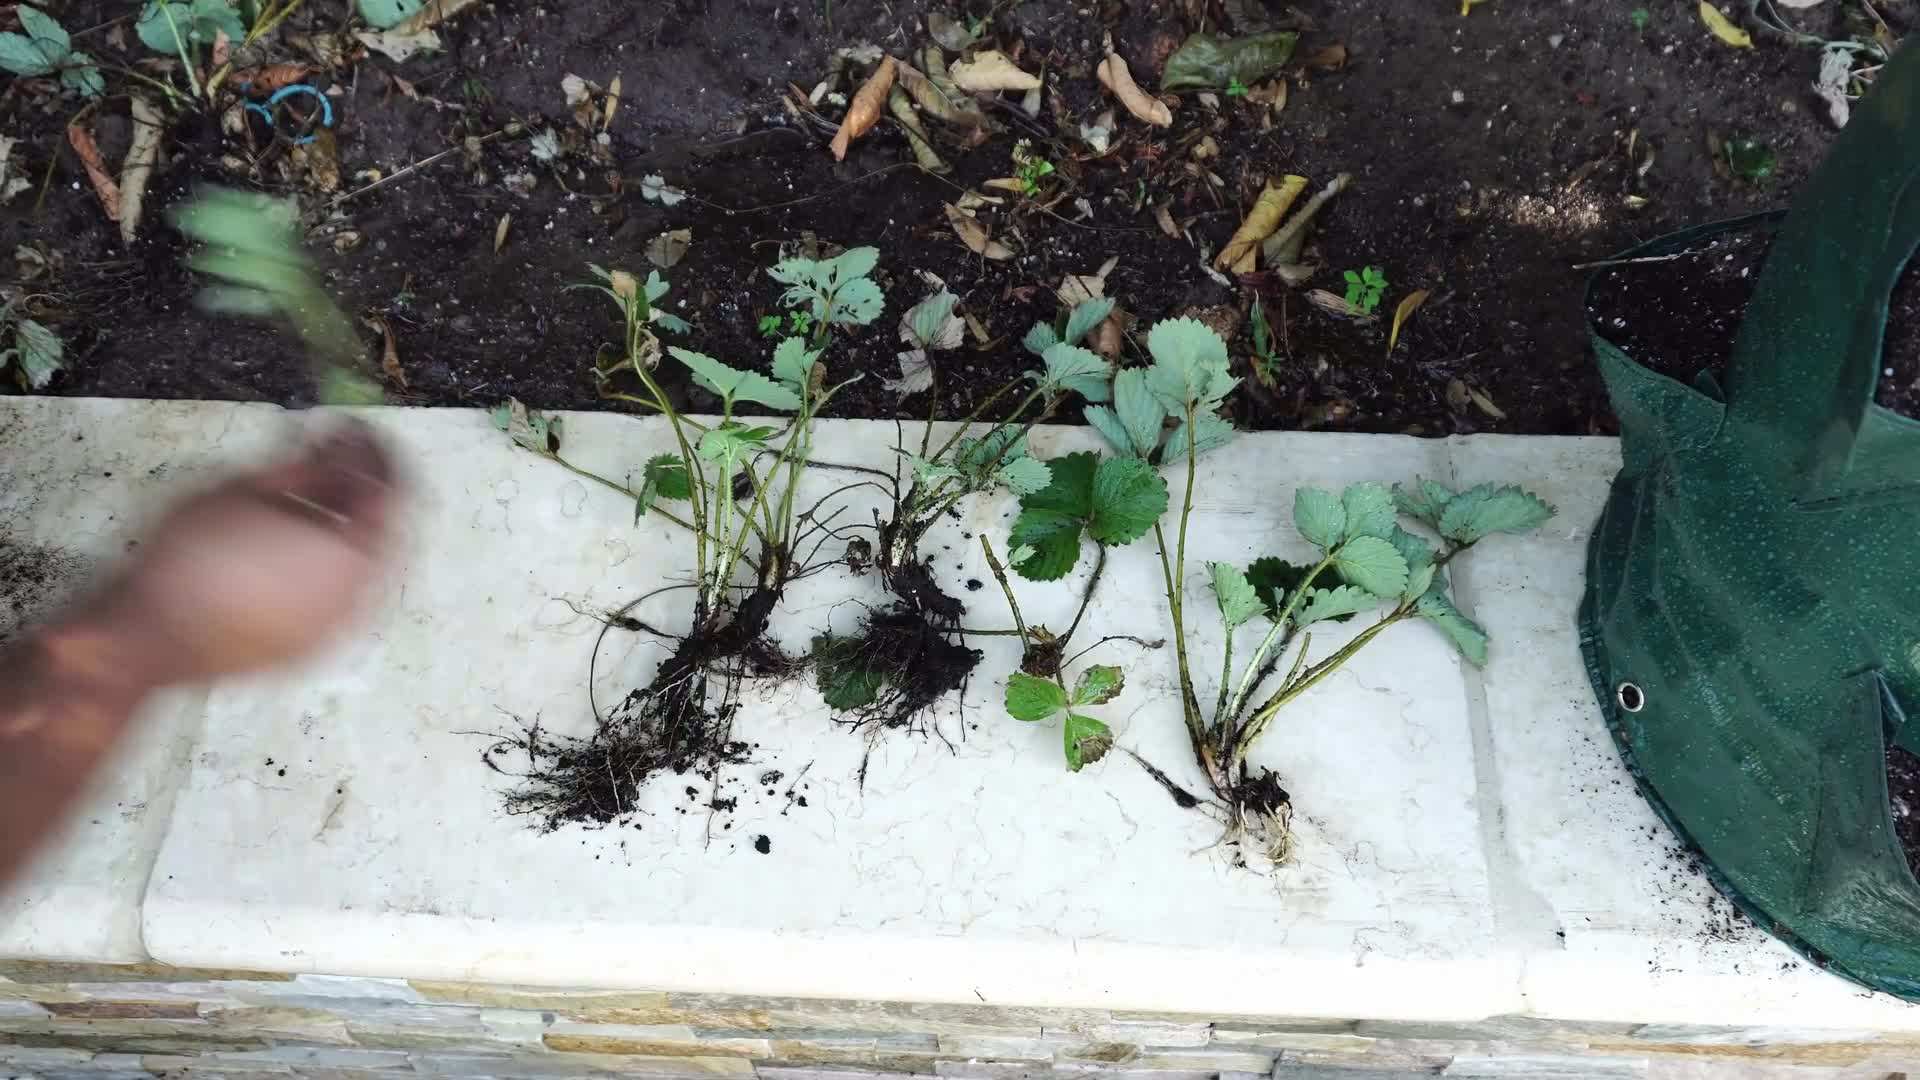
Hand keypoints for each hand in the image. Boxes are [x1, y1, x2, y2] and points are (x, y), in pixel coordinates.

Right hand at [85, 419, 404, 685]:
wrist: (147, 638)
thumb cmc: (187, 563)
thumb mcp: (242, 489)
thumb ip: (301, 465)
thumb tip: (330, 447)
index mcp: (352, 554)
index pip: (392, 488)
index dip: (374, 449)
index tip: (354, 429)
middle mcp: (360, 596)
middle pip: (386, 527)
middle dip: (362, 485)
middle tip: (335, 455)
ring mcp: (340, 628)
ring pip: (363, 563)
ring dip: (345, 523)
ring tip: (308, 495)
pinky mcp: (314, 648)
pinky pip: (338, 594)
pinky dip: (328, 561)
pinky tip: (294, 542)